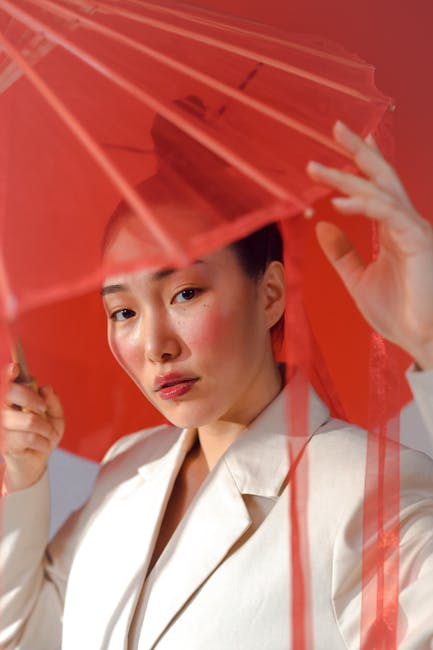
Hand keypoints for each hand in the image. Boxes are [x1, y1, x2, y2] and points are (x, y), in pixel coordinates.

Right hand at [1, 363, 64, 493]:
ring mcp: (3, 426)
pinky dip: (43, 442)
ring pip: (28, 419)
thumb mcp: (55, 417)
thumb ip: (53, 401)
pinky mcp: (6, 443)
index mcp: (15, 399)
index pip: (6, 382)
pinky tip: (42, 445)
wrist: (37, 461)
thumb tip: (46, 388)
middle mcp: (4, 410)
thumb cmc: (44, 435)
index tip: (15, 368)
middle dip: (31, 398)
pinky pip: (30, 437)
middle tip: (42, 409)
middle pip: (10, 393)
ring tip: (48, 434)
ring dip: (46, 428)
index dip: (8, 374)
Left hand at [306, 121, 432, 369]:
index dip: (364, 163)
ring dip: (347, 177)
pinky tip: (337, 202)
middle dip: (359, 151)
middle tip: (336, 127)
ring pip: (380, 191)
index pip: (377, 189)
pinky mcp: (417, 240)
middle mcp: (405, 223)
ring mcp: (413, 229)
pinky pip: (387, 213)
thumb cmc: (399, 313)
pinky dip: (362, 204)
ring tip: (316, 169)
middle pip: (382, 177)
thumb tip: (323, 226)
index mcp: (393, 230)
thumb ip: (343, 253)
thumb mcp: (358, 279)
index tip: (346, 142)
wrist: (424, 340)